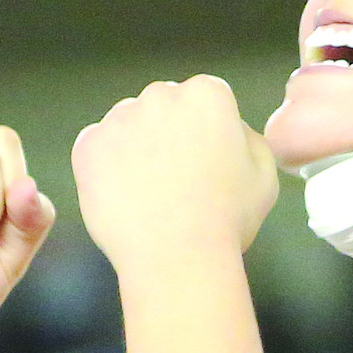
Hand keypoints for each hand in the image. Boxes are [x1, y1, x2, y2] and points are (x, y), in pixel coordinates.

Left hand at [71, 76, 278, 268]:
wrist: (177, 257)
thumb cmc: (228, 220)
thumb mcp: (264, 176)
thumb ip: (249, 140)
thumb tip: (232, 130)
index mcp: (207, 95)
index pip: (207, 99)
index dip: (209, 133)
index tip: (208, 163)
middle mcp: (160, 95)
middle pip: (165, 107)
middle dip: (170, 133)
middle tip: (178, 180)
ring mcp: (119, 118)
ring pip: (129, 125)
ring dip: (137, 147)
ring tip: (149, 193)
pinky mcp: (88, 146)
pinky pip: (97, 147)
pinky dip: (107, 167)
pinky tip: (126, 196)